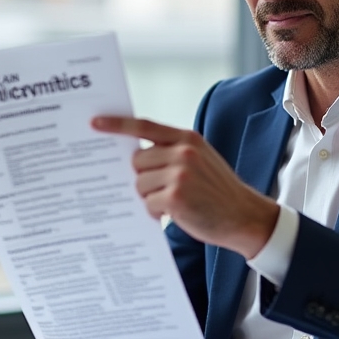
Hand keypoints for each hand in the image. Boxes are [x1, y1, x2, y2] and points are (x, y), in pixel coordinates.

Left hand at [92, 116, 278, 258]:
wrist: (244, 216)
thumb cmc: (217, 191)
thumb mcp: (200, 159)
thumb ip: (172, 152)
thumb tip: (133, 158)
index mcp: (187, 138)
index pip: (145, 126)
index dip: (117, 125)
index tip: (94, 123)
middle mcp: (183, 152)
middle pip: (136, 161)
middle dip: (143, 178)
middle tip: (163, 189)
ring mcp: (180, 174)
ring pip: (139, 184)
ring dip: (149, 197)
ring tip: (174, 202)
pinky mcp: (176, 197)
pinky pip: (147, 203)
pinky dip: (155, 212)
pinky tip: (173, 214)